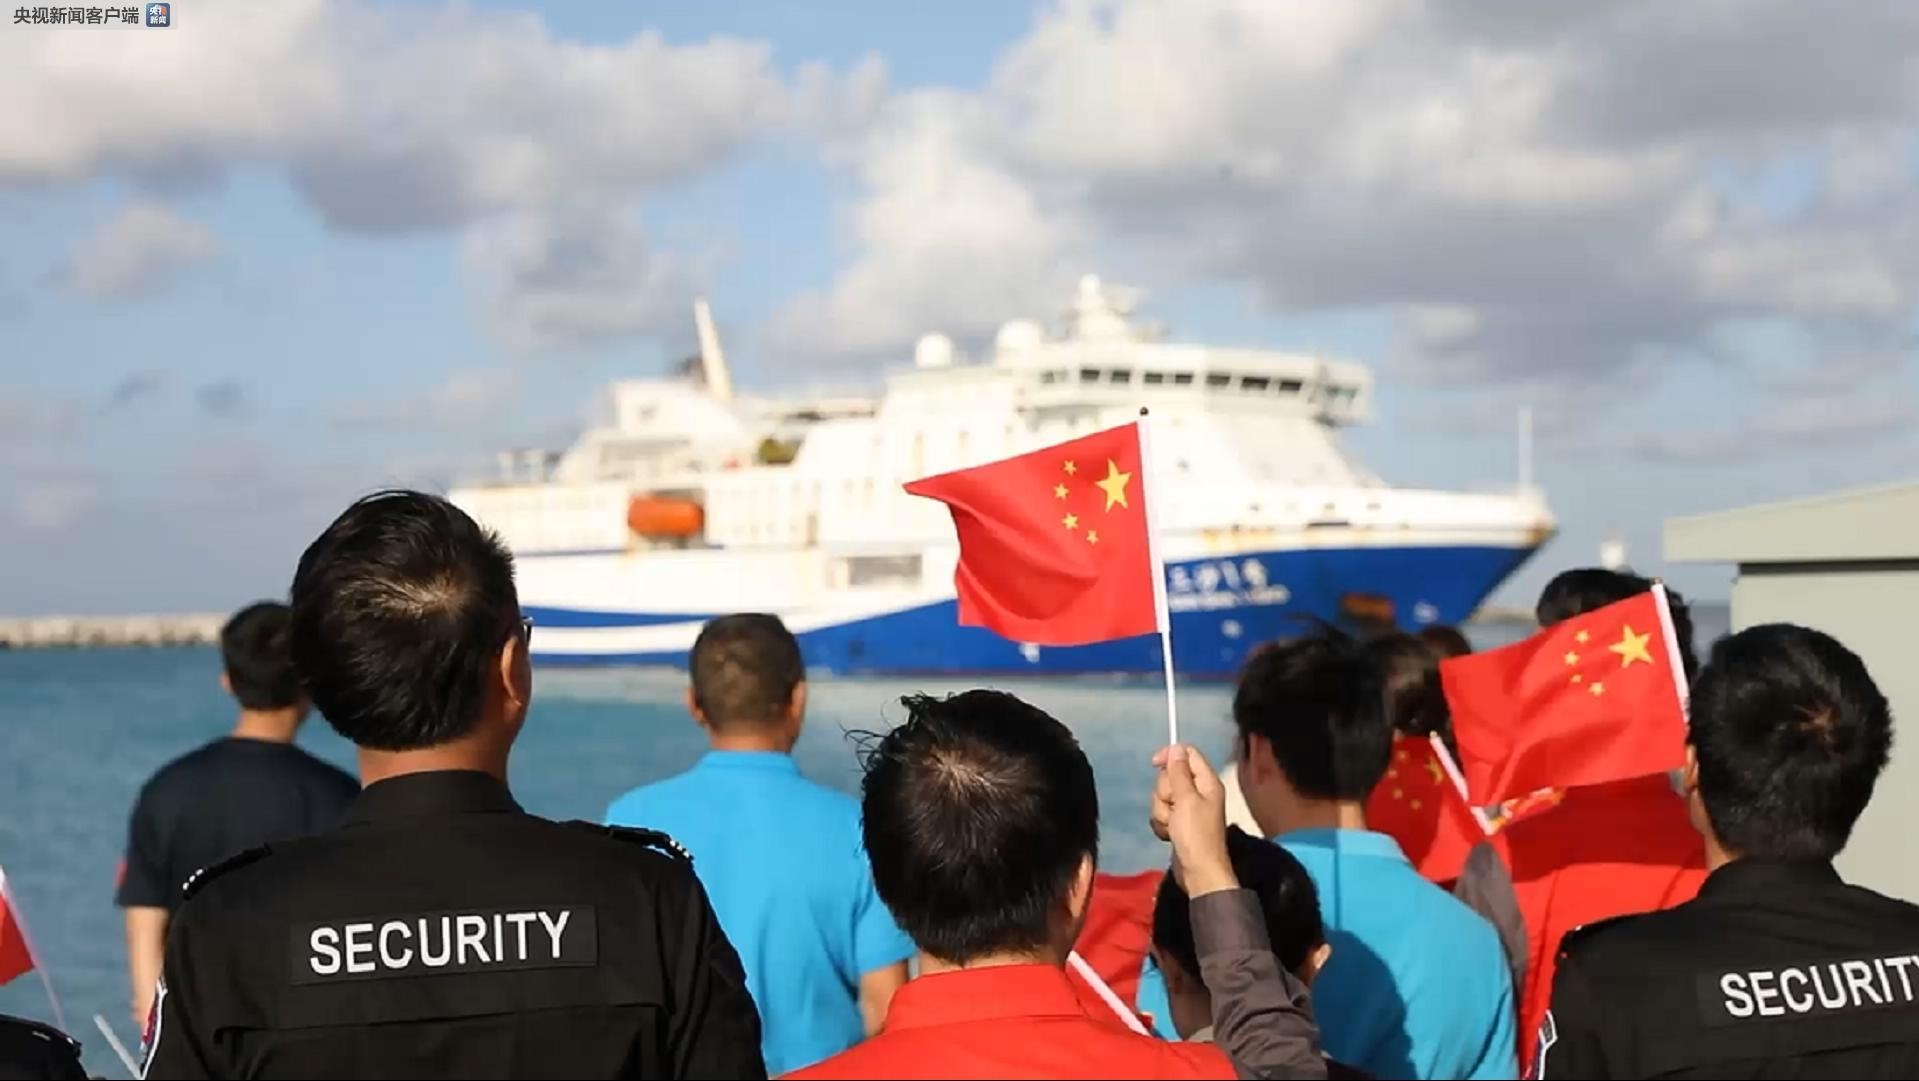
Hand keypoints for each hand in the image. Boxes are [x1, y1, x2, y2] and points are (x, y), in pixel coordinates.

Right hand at [1150, 743, 1236, 896]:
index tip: (1155, 764)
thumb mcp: (1186, 799)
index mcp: (1206, 782)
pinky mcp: (1178, 823)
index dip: (1170, 756)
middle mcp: (1198, 792)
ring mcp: (1187, 809)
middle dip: (1164, 792)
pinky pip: (1161, 813)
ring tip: (1173, 825)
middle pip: (1170, 776)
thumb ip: (1178, 772)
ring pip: (1162, 796)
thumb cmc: (1196, 834)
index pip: (1188, 754)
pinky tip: (1169, 834)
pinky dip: (1161, 823)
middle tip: (1174, 807)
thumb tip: (1176, 747)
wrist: (1198, 871)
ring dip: (1162, 811)